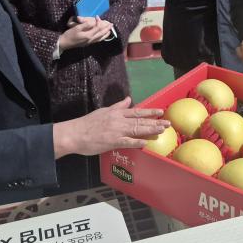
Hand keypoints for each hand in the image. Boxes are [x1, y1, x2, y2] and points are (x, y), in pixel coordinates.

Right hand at [53, 97, 169, 156]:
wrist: (74, 134)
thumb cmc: (88, 124)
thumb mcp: (104, 111)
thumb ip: (117, 106)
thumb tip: (128, 99)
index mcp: (116, 113)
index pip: (136, 111)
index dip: (149, 112)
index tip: (161, 111)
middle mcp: (118, 121)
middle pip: (140, 121)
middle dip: (155, 122)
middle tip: (167, 123)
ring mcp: (116, 131)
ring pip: (136, 130)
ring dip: (150, 130)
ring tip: (162, 130)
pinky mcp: (112, 142)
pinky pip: (127, 142)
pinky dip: (137, 142)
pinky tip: (146, 143)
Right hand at [59, 16, 113, 50]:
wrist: (64, 43)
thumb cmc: (69, 35)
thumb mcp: (77, 28)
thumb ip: (86, 25)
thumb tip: (93, 22)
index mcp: (89, 35)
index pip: (97, 27)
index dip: (99, 21)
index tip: (98, 16)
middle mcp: (91, 39)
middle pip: (101, 33)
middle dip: (106, 28)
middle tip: (112, 24)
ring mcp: (89, 42)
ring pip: (100, 38)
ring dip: (106, 34)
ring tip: (110, 31)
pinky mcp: (87, 43)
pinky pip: (97, 41)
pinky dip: (101, 38)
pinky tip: (102, 37)